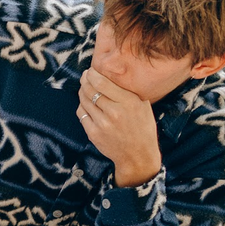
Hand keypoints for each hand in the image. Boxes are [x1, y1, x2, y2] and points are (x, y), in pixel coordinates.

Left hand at [79, 68, 160, 187]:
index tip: (90, 70)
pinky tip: (85, 103)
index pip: (102, 83)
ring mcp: (102, 123)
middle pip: (90, 90)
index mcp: (129, 102)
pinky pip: (81, 114)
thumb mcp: (143, 105)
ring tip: (85, 88)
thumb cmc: (142, 128)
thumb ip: (128, 91)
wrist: (138, 155)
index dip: (92, 74)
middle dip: (85, 80)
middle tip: (85, 76)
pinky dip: (82, 106)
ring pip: (84, 101)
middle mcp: (114, 112)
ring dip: (82, 92)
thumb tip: (111, 75)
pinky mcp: (93, 133)